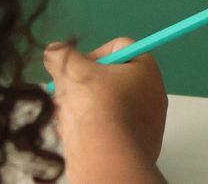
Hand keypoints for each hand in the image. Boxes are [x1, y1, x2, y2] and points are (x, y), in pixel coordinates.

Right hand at [44, 37, 166, 167]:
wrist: (106, 159)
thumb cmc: (95, 106)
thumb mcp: (70, 69)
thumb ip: (61, 54)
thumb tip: (55, 50)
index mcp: (146, 71)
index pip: (119, 48)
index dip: (92, 53)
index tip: (75, 68)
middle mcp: (152, 96)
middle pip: (110, 78)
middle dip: (81, 84)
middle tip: (65, 92)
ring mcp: (146, 124)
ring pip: (105, 103)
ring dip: (80, 105)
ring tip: (65, 115)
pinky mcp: (136, 146)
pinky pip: (109, 127)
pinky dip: (89, 127)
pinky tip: (72, 133)